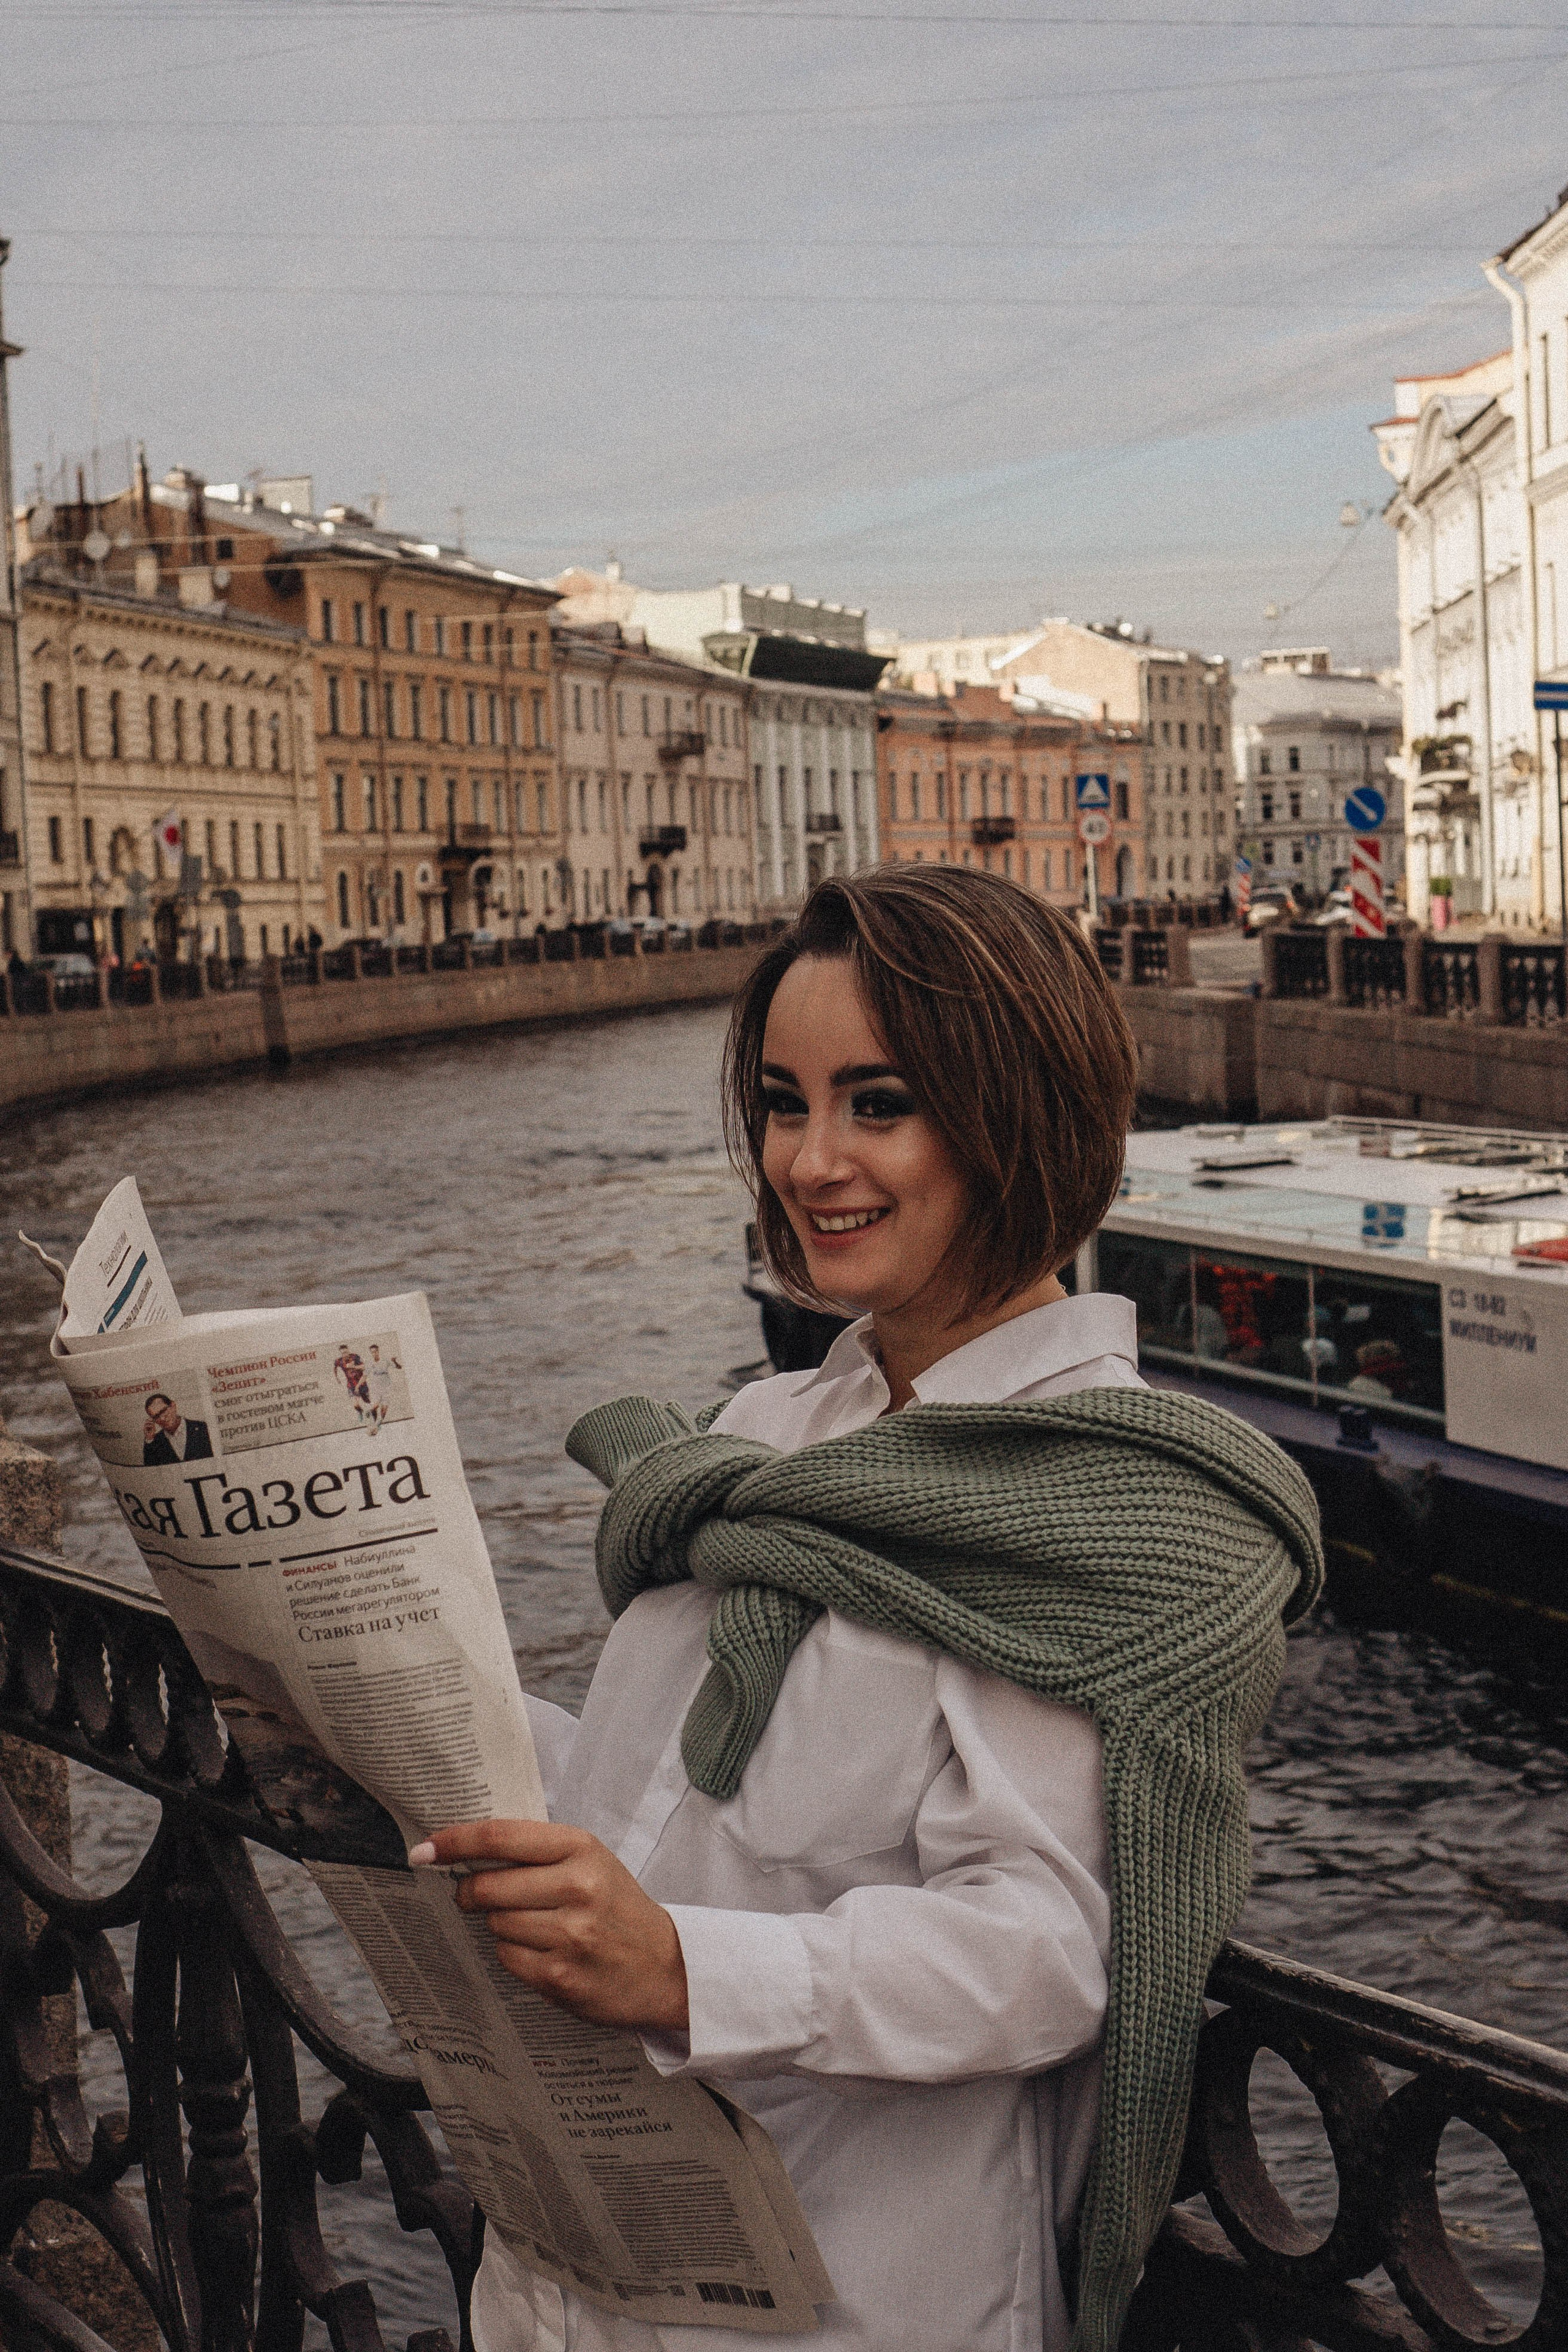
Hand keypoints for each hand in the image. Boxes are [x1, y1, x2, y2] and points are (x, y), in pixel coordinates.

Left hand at [410, 1820, 688, 2033]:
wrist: (666, 1966)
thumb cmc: (619, 1908)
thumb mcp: (590, 1862)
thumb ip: (537, 1853)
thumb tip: (466, 1852)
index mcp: (581, 1848)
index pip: (500, 1837)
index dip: (455, 1841)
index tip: (425, 1849)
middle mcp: (576, 1887)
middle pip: (487, 1886)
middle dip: (470, 1891)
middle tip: (471, 1894)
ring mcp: (569, 1934)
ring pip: (495, 1924)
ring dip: (499, 1924)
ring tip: (531, 1924)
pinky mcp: (560, 1976)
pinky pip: (507, 1958)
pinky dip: (513, 1953)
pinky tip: (540, 1950)